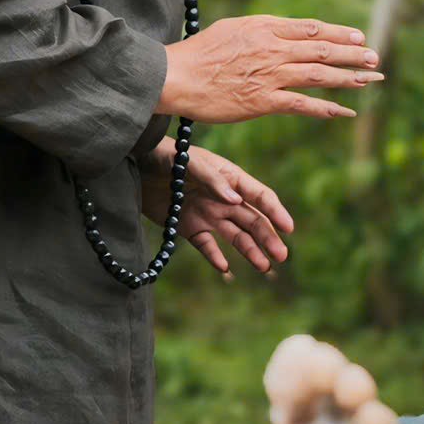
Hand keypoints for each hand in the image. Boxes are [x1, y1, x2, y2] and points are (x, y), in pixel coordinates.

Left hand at [149, 143, 294, 279]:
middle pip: (253, 220)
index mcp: (230, 178)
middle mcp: (224, 199)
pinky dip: (215, 257)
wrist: (136, 165)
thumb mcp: (189, 162)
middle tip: (281, 255)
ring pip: (236, 236)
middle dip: (269, 238)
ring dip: (251, 251)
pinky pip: (207, 246)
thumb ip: (213, 179)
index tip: (288, 228)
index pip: (259, 196)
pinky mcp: (189, 227)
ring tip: (264, 267)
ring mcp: (208, 214)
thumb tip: (237, 201)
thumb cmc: (166, 155)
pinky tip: (224, 268)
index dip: (276, 211)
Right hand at [158, 18, 380, 123]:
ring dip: (350, 78)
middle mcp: (273, 48)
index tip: (359, 38)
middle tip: (376, 58)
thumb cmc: (197, 53)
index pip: (311, 29)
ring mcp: (270, 75)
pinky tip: (346, 111)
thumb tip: (279, 32)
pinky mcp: (264, 101)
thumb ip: (260, 31)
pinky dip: (328, 108)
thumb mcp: (232, 29)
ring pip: (320, 75)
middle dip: (353, 54)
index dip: (339, 33)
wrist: (176, 77)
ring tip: (372, 79)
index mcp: (264, 27)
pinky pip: (304, 104)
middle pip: (322, 50)